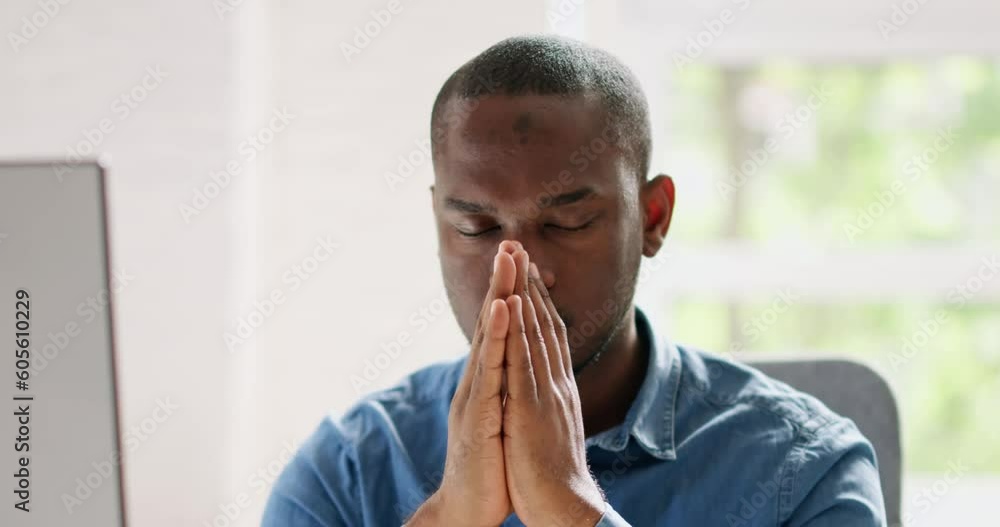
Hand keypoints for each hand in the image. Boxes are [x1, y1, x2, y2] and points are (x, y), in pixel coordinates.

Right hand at [408, 242, 518, 526]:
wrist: (470, 507)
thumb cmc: (490, 464)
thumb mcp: (503, 417)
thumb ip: (506, 388)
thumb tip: (516, 365)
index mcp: (489, 381)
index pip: (501, 329)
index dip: (511, 293)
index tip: (522, 260)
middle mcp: (478, 381)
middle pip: (491, 323)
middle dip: (501, 281)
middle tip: (511, 242)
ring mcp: (475, 395)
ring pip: (488, 337)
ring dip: (498, 295)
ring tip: (506, 261)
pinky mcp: (477, 414)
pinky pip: (490, 369)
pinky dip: (497, 336)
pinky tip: (504, 309)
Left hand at [501, 250, 605, 525]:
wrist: (564, 506)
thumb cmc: (552, 472)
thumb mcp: (548, 425)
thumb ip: (546, 400)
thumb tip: (542, 385)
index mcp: (555, 385)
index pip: (546, 333)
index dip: (536, 299)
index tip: (527, 270)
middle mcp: (554, 381)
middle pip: (542, 322)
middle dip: (530, 283)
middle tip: (520, 247)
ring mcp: (544, 391)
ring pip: (533, 332)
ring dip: (523, 292)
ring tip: (514, 259)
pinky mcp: (531, 407)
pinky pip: (522, 360)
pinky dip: (517, 329)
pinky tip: (510, 304)